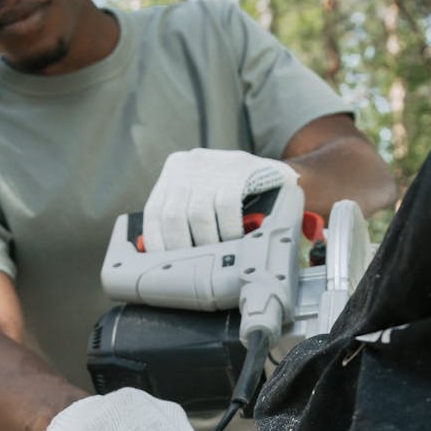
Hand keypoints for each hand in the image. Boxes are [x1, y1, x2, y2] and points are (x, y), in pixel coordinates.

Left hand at [142, 149, 298, 251]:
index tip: (163, 264)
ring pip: (198, 215)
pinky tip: (234, 240)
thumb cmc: (235, 192)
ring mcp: (214, 165)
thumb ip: (184, 216)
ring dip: (207, 242)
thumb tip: (163, 255)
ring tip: (216, 256)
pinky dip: (228, 230)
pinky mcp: (240, 169)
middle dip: (182, 248)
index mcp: (174, 170)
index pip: (154, 212)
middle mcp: (189, 164)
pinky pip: (226, 207)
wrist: (276, 174)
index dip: (157, 242)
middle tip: (194, 266)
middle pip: (172, 215)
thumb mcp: (205, 195)